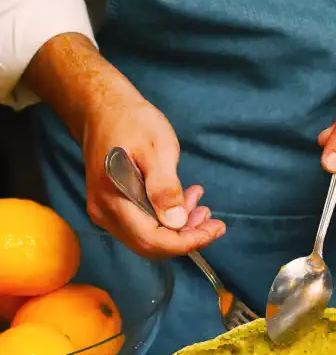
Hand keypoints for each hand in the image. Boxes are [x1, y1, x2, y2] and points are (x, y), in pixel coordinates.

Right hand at [82, 81, 224, 257]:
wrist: (103, 109)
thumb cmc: (130, 122)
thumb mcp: (156, 148)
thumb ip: (164, 186)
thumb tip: (176, 221)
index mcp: (113, 200)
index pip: (152, 239)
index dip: (187, 242)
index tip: (214, 230)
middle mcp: (105, 214)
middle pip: (151, 246)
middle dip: (186, 238)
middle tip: (213, 221)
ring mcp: (107, 214)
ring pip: (150, 239)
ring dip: (180, 228)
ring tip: (200, 203)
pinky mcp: (115, 210)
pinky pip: (145, 226)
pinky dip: (169, 219)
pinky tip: (185, 200)